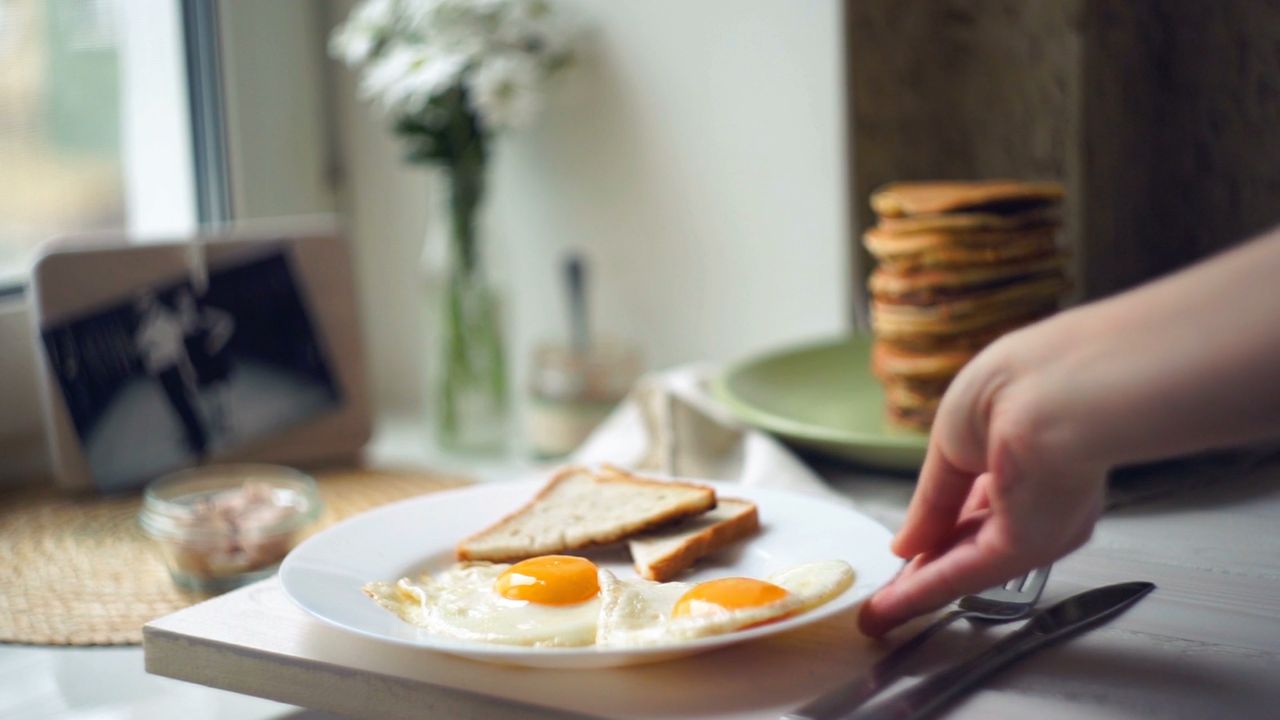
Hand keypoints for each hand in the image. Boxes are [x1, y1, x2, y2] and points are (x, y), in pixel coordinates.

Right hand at [858, 314, 1108, 636]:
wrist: (1051, 392)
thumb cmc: (1010, 387)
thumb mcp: (949, 444)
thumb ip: (930, 501)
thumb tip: (907, 543)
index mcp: (1019, 451)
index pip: (970, 500)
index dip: (934, 525)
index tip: (907, 547)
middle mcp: (1034, 492)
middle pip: (968, 539)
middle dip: (926, 567)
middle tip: (891, 591)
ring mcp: (1034, 522)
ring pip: (966, 564)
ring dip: (920, 591)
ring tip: (882, 612)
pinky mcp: (1028, 545)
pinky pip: (967, 573)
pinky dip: (926, 591)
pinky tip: (895, 606)